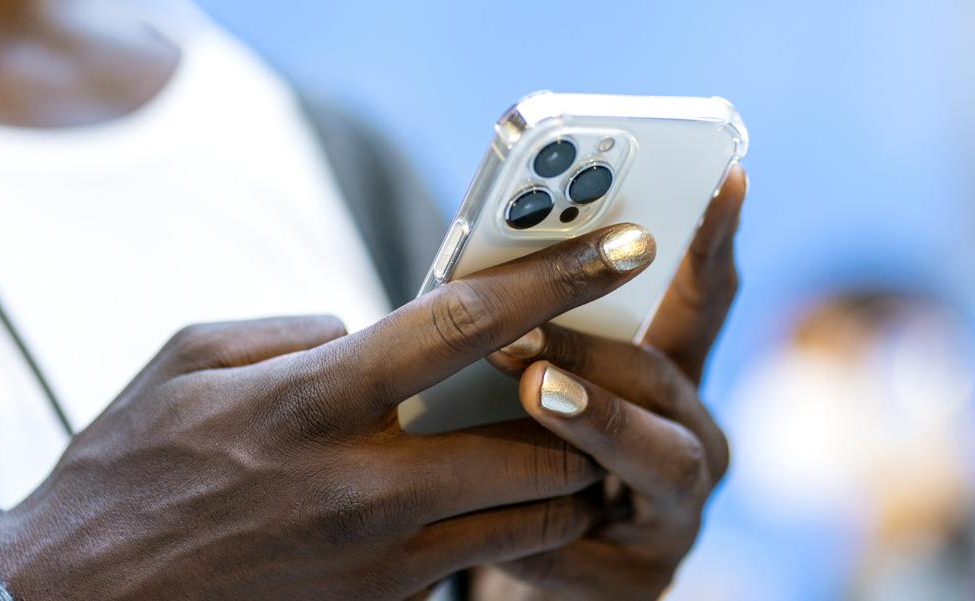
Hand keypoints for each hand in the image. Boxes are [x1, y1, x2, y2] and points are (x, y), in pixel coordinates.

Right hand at [0, 223, 657, 600]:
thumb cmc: (131, 471)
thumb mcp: (191, 361)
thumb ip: (294, 330)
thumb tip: (362, 327)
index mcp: (311, 400)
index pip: (462, 323)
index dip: (554, 277)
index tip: (621, 246)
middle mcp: (361, 482)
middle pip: (532, 439)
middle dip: (583, 405)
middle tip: (595, 372)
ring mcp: (381, 557)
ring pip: (529, 515)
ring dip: (568, 474)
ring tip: (570, 440)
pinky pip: (483, 561)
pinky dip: (515, 525)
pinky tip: (504, 498)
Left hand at [475, 166, 747, 599]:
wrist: (527, 560)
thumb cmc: (527, 449)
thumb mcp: (542, 381)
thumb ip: (536, 334)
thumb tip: (475, 272)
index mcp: (669, 379)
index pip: (703, 302)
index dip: (714, 241)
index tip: (725, 175)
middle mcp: (692, 437)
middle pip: (667, 380)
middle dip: (601, 346)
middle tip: (533, 324)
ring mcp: (677, 513)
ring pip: (661, 461)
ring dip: (598, 422)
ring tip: (537, 391)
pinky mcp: (643, 581)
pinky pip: (594, 549)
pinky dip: (546, 528)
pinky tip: (491, 512)